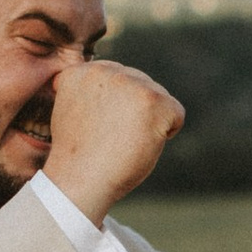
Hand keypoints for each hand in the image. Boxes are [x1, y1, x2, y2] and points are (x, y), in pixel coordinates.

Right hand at [44, 57, 183, 219]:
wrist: (79, 182)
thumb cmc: (77, 158)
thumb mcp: (75, 113)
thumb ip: (93, 94)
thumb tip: (121, 93)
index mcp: (82, 72)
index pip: (115, 80)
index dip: (114, 108)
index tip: (100, 130)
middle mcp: (105, 70)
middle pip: (139, 84)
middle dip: (134, 111)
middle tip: (112, 140)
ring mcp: (129, 83)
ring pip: (158, 97)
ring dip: (149, 121)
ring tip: (123, 143)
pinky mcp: (153, 100)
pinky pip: (176, 113)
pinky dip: (167, 132)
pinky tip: (143, 144)